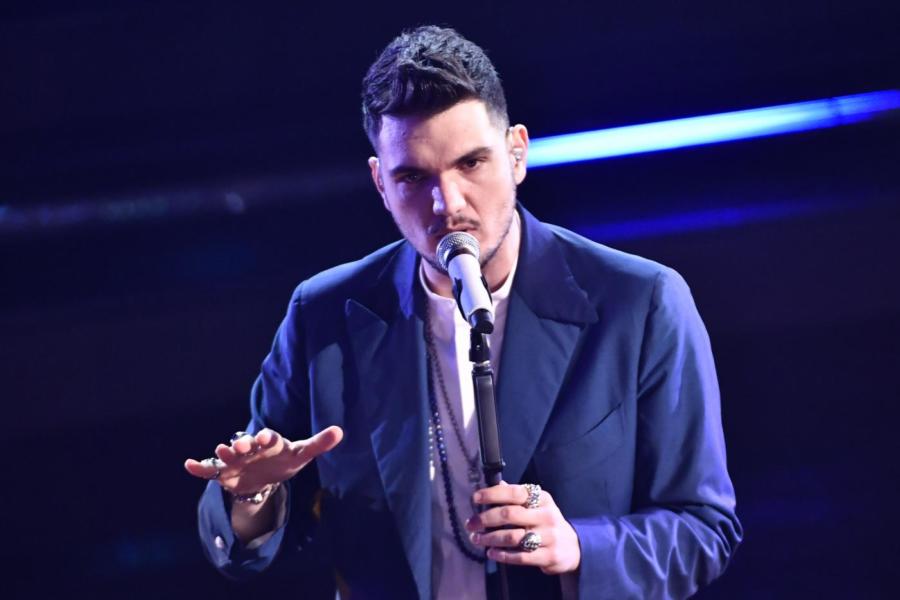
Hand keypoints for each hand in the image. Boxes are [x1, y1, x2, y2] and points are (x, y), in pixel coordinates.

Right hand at [184, 426, 342, 494]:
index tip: (266, 438)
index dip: (268, 437)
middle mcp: (251, 448)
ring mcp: (236, 459)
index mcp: (270, 442)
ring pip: (227, 454)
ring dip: (223, 453)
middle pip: (245, 443)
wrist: (265, 476)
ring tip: (219, 452)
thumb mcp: (301, 454)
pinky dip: (199, 467)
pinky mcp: (224, 472)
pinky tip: (188, 464)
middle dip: (242, 443)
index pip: (269, 437)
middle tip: (239, 445)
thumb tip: (340, 431)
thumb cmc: (284, 460)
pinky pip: (209, 469)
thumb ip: (319, 443)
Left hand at [465, 481, 580, 574]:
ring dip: (490, 539)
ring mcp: (549, 536)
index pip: (515, 493)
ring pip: (512, 537)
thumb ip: (518, 496)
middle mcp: (546, 515)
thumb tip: (498, 483)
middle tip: (470, 524)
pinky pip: (520, 557)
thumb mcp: (537, 505)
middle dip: (485, 519)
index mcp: (542, 499)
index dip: (493, 494)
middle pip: (510, 514)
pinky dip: (502, 555)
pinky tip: (491, 553)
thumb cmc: (547, 522)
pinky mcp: (548, 556)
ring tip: (477, 539)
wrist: (573, 547)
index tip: (475, 498)